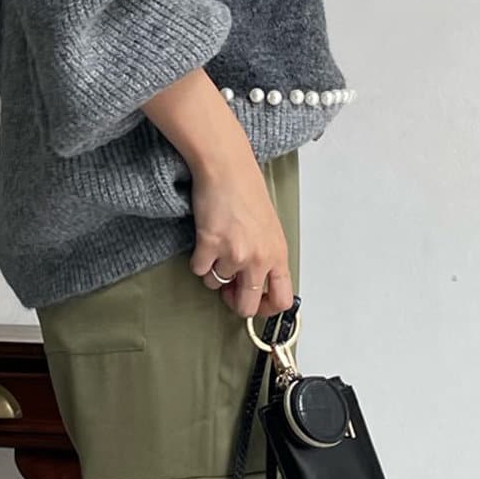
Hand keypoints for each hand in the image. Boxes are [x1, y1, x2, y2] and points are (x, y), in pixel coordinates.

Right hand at [187, 151, 293, 319]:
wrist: (227, 168)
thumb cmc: (247, 192)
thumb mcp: (269, 230)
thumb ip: (265, 259)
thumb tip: (250, 285)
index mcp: (278, 255)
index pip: (282, 300)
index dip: (265, 310)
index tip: (254, 305)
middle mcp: (259, 259)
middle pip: (246, 306)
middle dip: (233, 301)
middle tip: (227, 287)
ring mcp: (235, 254)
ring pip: (216, 285)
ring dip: (212, 271)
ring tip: (216, 246)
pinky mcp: (211, 245)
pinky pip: (199, 270)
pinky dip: (198, 259)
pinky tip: (205, 239)